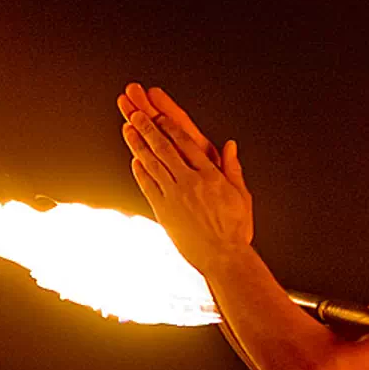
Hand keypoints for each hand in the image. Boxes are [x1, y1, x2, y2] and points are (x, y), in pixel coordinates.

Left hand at [118, 84, 253, 273]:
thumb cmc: (235, 229)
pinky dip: (140, 172)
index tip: (160, 114)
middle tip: (135, 112)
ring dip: (138, 144)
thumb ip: (232, 168)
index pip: (187, 143)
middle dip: (148, 128)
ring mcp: (175, 196)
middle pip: (165, 148)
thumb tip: (229, 145)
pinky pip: (148, 186)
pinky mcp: (164, 211)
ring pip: (152, 164)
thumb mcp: (241, 195)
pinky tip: (134, 160)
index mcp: (210, 175)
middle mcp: (190, 182)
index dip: (171, 127)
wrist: (223, 257)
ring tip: (128, 129)